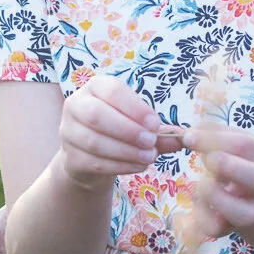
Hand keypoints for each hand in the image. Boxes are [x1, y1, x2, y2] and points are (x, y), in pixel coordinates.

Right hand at [57, 74, 180, 191]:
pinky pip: (94, 162)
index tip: (156, 124)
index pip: (112, 90)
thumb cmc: (119, 131)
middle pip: (97, 115)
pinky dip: (120, 166)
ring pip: (95, 141)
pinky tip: (138, 165)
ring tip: (149, 157)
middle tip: (150, 142)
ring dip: (126, 151)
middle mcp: (76, 105)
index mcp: (95, 87)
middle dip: (128, 130)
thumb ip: (159, 130)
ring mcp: (68, 132)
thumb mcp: (138, 124)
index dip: (135, 107)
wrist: (90, 156)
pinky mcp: (69, 157)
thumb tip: (185, 136)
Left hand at [180, 123, 253, 240]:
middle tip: (207, 160)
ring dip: (217, 198)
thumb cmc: (229, 155)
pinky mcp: (228, 226)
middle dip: (229, 167)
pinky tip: (194, 204)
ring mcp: (247, 208)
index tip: (188, 138)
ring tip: (201, 185)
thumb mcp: (223, 138)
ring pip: (244, 215)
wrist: (244, 187)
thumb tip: (184, 135)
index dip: (216, 140)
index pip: (245, 146)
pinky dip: (200, 218)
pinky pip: (217, 229)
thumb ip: (205, 132)